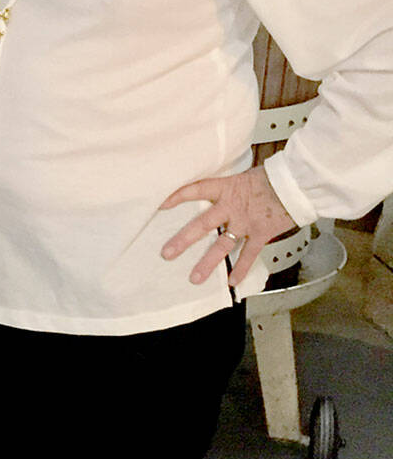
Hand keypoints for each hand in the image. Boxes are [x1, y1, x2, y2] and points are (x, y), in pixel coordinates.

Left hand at [159, 164, 296, 287]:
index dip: (177, 196)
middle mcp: (232, 207)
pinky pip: (249, 254)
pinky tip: (232, 282)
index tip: (159, 206)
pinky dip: (242, 269)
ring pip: (222, 245)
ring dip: (208, 263)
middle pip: (202, 224)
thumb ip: (229, 187)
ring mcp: (245, 222)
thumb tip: (216, 191)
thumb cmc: (272, 177)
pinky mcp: (261, 233)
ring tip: (194, 279)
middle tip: (166, 254)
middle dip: (183, 240)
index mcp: (226, 188)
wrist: (297, 182)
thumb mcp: (245, 176)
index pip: (195, 190)